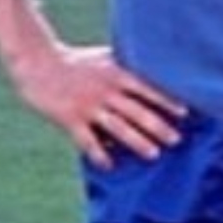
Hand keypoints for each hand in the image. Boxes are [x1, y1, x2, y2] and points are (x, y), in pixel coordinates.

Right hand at [9, 43, 187, 169]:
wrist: (37, 62)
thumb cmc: (74, 60)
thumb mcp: (104, 57)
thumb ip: (125, 65)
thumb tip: (150, 69)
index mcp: (116, 74)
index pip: (147, 88)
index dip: (167, 100)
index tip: (185, 113)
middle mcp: (106, 90)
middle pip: (137, 111)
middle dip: (158, 127)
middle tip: (176, 140)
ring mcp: (88, 106)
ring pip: (118, 128)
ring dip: (137, 142)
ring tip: (153, 154)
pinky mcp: (70, 118)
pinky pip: (88, 141)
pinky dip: (99, 154)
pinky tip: (109, 165)